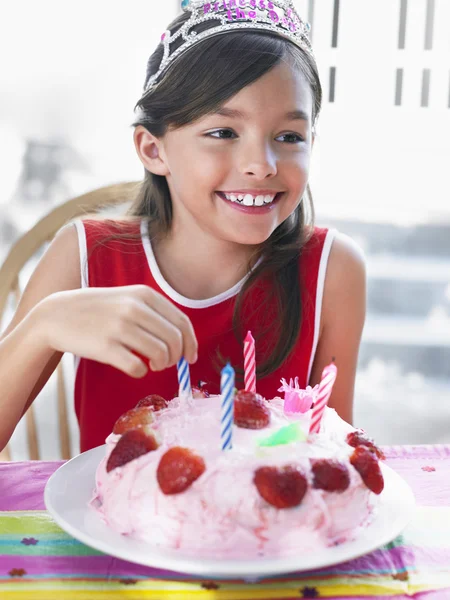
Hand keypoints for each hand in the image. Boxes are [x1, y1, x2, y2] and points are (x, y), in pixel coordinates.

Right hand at [38, 285, 197, 377]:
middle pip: (174, 340)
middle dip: (176, 357)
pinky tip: (134, 368)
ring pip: (160, 354)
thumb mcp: (127, 299)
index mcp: (144, 295)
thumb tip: (183, 341)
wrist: (56, 314)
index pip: (182, 322)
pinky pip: (137, 367)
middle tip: (166, 363)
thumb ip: (154, 313)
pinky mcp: (106, 347)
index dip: (191, 343)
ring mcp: (120, 327)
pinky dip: (140, 372)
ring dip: (161, 365)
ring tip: (151, 365)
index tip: (190, 357)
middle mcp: (134, 308)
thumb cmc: (98, 310)